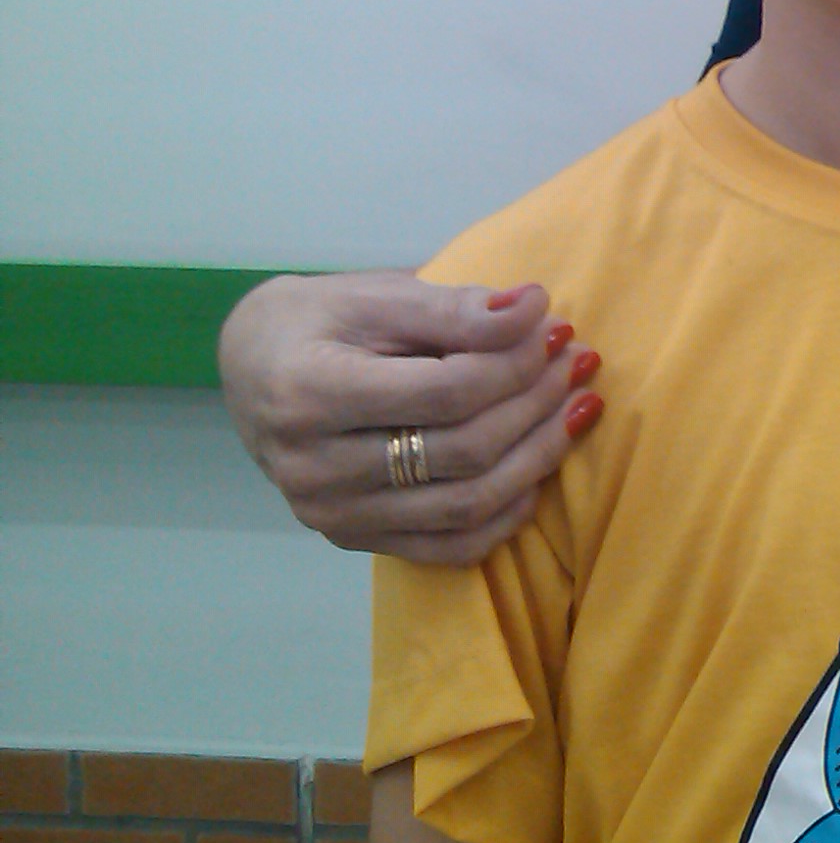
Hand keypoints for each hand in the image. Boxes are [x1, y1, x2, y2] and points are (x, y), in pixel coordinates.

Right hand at [218, 271, 601, 562]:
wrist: (256, 366)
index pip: (445, 392)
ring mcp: (331, 514)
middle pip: (463, 450)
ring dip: (540, 455)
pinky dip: (508, 513)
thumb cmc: (321, 321)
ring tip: (580, 406)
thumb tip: (532, 309)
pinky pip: (450, 547)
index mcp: (309, 394)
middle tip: (579, 360)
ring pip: (466, 503)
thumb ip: (453, 308)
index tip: (557, 329)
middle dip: (537, 402)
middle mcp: (312, 468)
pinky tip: (542, 468)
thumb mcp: (378, 295)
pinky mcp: (353, 540)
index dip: (515, 362)